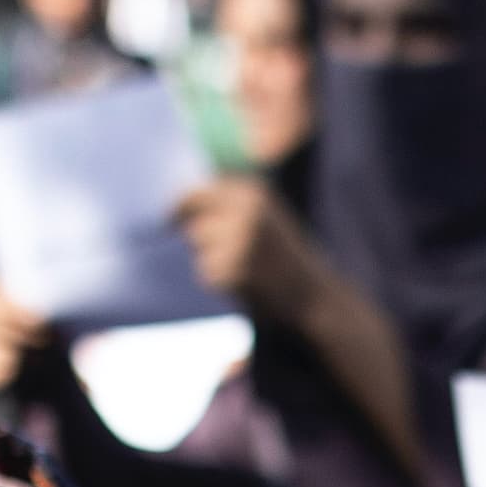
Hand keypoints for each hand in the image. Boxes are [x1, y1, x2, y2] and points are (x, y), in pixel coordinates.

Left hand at [171, 174, 329, 324]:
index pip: (194, 193)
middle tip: (226, 252)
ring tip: (240, 267)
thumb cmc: (282, 256)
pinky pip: (205, 273)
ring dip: (209, 259)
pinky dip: (217, 281)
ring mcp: (240, 241)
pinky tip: (242, 283)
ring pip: (198, 247)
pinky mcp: (233, 271)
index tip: (172, 221)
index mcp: (251, 192)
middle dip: (200, 238)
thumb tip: (178, 199)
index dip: (180, 208)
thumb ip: (228, 202)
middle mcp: (246, 211)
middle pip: (193, 223)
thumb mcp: (264, 214)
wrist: (313, 294)